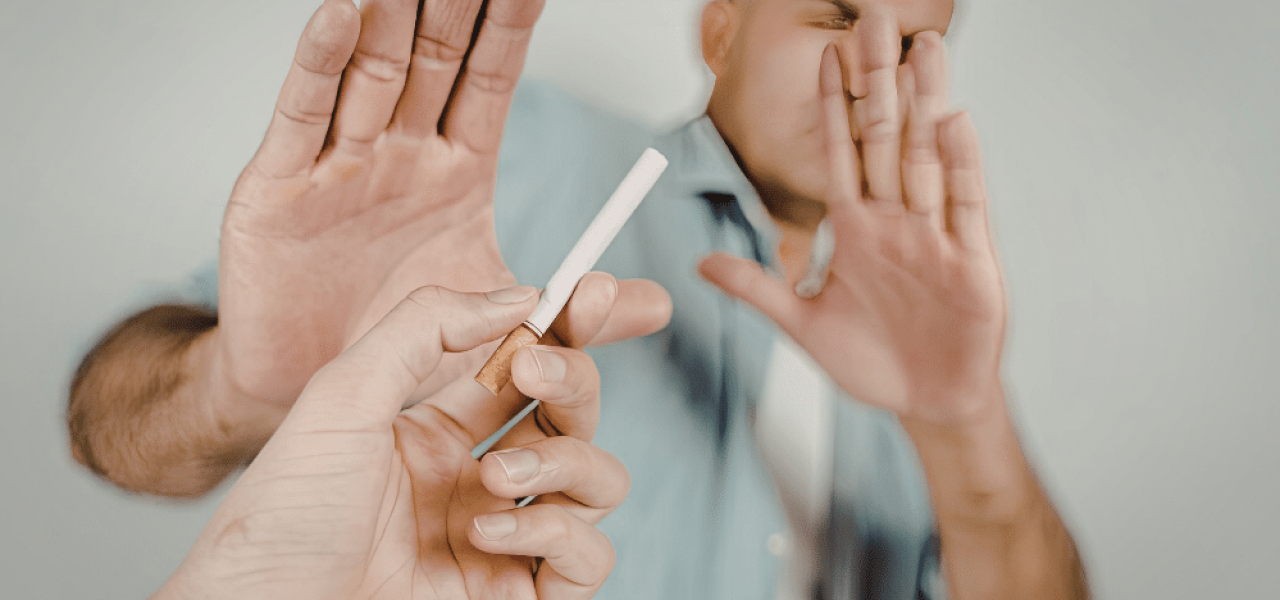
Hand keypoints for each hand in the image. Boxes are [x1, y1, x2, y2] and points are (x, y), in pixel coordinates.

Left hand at [157, 278, 636, 599]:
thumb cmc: (285, 515)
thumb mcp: (344, 394)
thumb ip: (425, 328)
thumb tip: (515, 296)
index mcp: (439, 432)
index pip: (527, 368)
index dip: (568, 328)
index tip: (591, 293)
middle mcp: (478, 481)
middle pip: (574, 415)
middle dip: (573, 381)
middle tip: (534, 371)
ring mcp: (502, 540)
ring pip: (598, 482)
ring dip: (562, 463)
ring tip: (493, 478)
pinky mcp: (516, 596)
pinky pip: (591, 558)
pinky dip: (557, 536)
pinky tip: (488, 536)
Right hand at [215, 0, 544, 410]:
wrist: (316, 395)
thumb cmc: (401, 351)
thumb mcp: (502, 332)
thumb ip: (578, 316)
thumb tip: (658, 305)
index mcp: (455, 172)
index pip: (489, 80)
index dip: (511, 26)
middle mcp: (399, 154)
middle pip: (433, 59)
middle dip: (457, 6)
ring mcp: (338, 164)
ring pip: (370, 72)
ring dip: (392, 15)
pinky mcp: (278, 188)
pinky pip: (303, 115)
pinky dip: (320, 62)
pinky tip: (342, 13)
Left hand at [700, 30, 1005, 423]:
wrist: (926, 403)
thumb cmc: (872, 363)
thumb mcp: (802, 326)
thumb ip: (757, 289)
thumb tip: (701, 263)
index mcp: (854, 230)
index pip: (840, 153)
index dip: (833, 105)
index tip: (826, 54)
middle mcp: (894, 222)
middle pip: (885, 138)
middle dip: (878, 81)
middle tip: (874, 21)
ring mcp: (934, 237)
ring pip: (927, 157)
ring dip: (924, 103)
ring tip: (921, 49)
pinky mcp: (971, 262)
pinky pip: (964, 205)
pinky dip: (960, 164)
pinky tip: (954, 120)